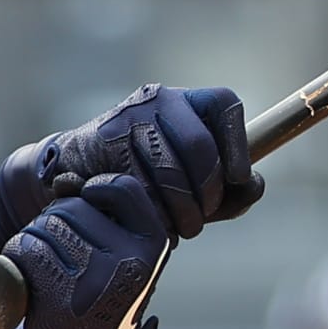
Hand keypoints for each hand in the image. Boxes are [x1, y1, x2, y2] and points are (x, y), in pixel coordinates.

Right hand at [0, 85, 264, 238]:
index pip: (226, 107)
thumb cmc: (142, 182)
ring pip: (170, 168)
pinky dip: (146, 209)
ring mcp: (130, 115)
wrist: (74, 174)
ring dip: (177, 209)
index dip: (239, 147)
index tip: (238, 181)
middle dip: (205, 193)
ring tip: (174, 230)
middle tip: (198, 222)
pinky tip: (143, 220)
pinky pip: (137, 181)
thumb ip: (229, 190)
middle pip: (200, 146)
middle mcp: (161, 98)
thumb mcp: (191, 185)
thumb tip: (253, 186)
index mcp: (188, 102)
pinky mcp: (104, 138)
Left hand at [4, 173, 172, 328]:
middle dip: (53, 222)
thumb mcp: (122, 257)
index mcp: (154, 246)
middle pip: (73, 208)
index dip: (93, 191)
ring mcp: (98, 278)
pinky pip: (27, 249)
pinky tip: (26, 280)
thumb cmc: (101, 301)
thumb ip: (103, 217)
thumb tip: (64, 178)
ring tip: (43, 270)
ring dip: (32, 240)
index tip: (82, 211)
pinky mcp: (63, 294)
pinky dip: (16, 258)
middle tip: (57, 256)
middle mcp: (132, 260)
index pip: (122, 188)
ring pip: (46, 226)